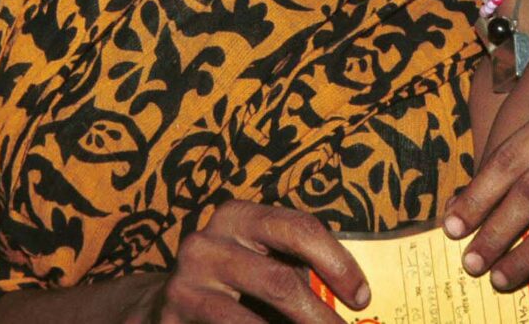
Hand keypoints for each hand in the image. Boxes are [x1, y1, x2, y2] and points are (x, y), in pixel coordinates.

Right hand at [132, 200, 369, 322]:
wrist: (166, 302)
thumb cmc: (233, 276)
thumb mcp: (260, 256)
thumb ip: (296, 265)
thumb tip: (353, 295)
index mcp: (237, 215)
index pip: (297, 228)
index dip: (336, 262)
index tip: (362, 296)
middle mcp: (207, 242)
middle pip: (279, 280)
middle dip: (319, 317)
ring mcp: (186, 283)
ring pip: (252, 322)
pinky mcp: (173, 319)